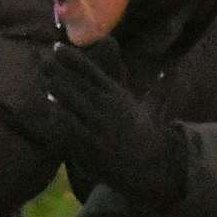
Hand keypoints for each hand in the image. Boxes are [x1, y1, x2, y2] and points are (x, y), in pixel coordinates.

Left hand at [43, 42, 186, 208]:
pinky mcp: (90, 145)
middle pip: (77, 84)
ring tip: (44, 81)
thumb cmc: (144, 137)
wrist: (149, 170)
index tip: (56, 46)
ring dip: (56, 91)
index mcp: (119, 96)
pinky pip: (69, 128)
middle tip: (42, 61)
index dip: (73, 58)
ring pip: (70, 103)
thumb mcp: (148, 109)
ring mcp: (98, 127)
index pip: (92, 71)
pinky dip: (59, 117)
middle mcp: (109, 108)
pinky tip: (50, 109)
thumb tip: (174, 69)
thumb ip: (155, 88)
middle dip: (57, 71)